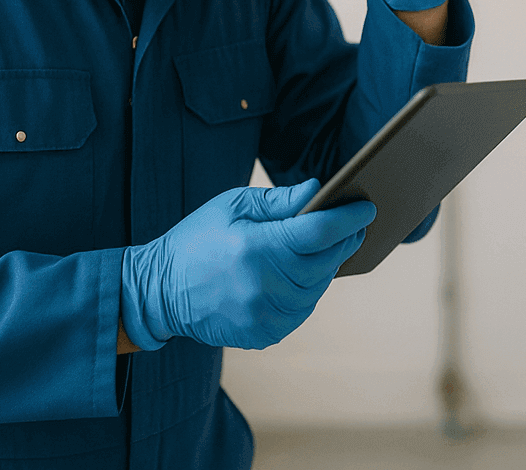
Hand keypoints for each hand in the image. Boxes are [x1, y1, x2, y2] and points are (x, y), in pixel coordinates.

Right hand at [121, 180, 374, 350]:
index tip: (366, 207)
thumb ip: (279, 201)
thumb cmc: (197, 240)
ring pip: (317, 288)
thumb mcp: (232, 205)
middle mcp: (263, 285)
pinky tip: (305, 275)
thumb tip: (318, 191)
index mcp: (255, 247)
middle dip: (345, 241)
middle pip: (325, 261)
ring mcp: (264, 314)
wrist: (159, 291)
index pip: (319, 231)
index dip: (349, 218)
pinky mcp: (263, 334)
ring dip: (328, 267)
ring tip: (331, 248)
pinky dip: (310, 291)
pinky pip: (302, 310)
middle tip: (356, 226)